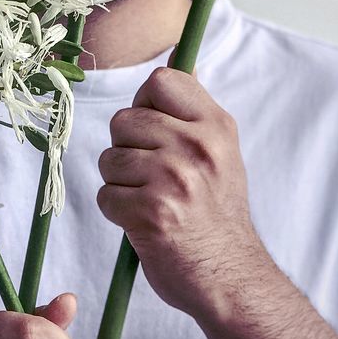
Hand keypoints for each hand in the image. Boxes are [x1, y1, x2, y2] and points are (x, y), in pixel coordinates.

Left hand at [97, 63, 265, 318]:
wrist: (230, 277)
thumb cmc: (217, 213)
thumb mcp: (222, 152)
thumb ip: (195, 111)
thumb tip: (180, 61)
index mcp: (215, 125)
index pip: (160, 80)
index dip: (145, 104)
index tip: (155, 130)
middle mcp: (197, 146)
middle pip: (124, 120)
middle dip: (127, 148)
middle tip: (153, 176)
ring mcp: (174, 179)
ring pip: (110, 159)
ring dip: (120, 183)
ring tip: (150, 200)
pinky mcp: (151, 213)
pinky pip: (106, 195)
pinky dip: (117, 212)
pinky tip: (144, 223)